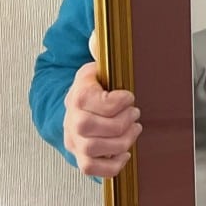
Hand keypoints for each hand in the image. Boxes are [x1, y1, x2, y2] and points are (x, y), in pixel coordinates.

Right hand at [63, 62, 141, 176]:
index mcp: (76, 96)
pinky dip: (112, 166)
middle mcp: (71, 120)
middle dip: (120, 122)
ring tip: (134, 129)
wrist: (78, 108)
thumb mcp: (98, 67)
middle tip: (134, 114)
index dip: (116, 101)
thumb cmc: (94, 89)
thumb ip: (100, 51)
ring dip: (122, 141)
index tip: (129, 96)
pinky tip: (124, 153)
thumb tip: (99, 36)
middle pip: (89, 128)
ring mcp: (74, 141)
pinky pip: (91, 169)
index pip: (90, 102)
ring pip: (93, 149)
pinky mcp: (81, 157)